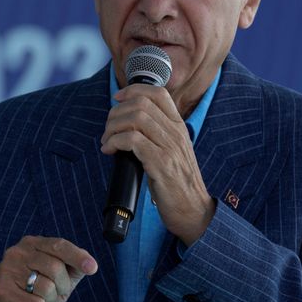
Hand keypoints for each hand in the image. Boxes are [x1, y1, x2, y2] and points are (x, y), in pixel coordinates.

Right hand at [0, 236, 97, 301]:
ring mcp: (6, 271)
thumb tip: (89, 264)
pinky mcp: (1, 293)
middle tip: (54, 295)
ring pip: (46, 287)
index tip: (92, 268)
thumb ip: (74, 269)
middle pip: (55, 267)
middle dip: (62, 286)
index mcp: (31, 244)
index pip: (59, 245)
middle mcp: (16, 253)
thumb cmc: (36, 296)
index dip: (77, 256)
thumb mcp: (59, 281)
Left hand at [100, 84, 214, 245]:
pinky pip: (132, 140)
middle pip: (141, 103)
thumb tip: (129, 124)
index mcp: (179, 126)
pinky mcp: (161, 163)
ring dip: (113, 127)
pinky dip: (115, 142)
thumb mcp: (172, 152)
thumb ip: (158, 135)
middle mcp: (176, 132)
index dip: (134, 90)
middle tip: (108, 130)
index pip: (158, 93)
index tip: (118, 99)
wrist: (193, 210)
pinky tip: (110, 151)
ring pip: (135, 118)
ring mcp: (169, 147)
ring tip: (107, 142)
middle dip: (116, 113)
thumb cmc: (177, 184)